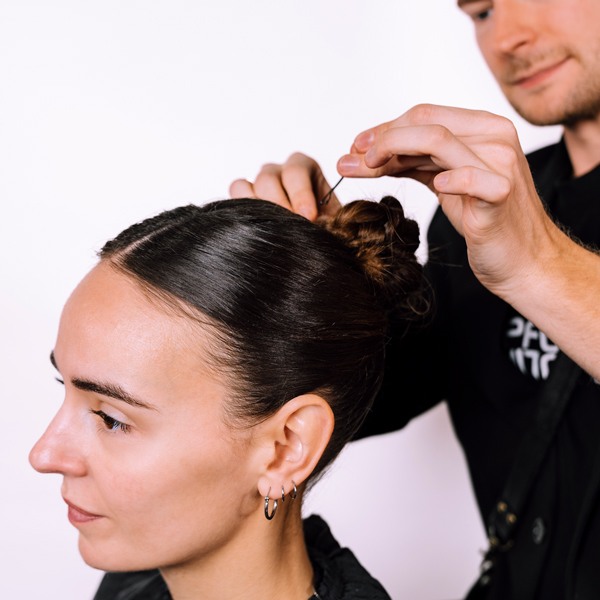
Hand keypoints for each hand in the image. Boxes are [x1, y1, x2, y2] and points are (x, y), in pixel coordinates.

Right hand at [230, 153, 340, 221]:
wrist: (312, 246)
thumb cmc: (325, 231)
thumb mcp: (333, 222)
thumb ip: (327, 218)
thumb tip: (315, 223)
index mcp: (304, 168)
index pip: (296, 171)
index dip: (301, 194)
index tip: (310, 217)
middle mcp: (279, 172)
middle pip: (268, 178)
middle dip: (279, 206)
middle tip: (291, 229)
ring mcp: (258, 183)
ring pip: (246, 186)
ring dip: (258, 210)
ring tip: (273, 231)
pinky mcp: (242, 198)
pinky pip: (235, 194)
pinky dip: (240, 210)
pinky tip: (257, 228)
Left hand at [337, 104, 561, 299]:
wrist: (523, 259)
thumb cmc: (482, 219)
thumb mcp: (441, 183)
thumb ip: (411, 164)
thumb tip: (361, 155)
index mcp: (482, 128)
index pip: (424, 114)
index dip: (384, 128)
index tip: (355, 147)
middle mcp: (494, 137)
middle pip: (425, 121)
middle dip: (380, 138)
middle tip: (350, 159)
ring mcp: (500, 163)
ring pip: (438, 139)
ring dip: (393, 150)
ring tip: (368, 167)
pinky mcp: (501, 194)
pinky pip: (470, 177)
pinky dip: (448, 179)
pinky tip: (432, 187)